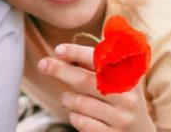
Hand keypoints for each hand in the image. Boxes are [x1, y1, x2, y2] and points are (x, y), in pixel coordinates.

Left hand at [38, 43, 155, 131]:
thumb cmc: (120, 98)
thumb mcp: (118, 77)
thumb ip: (97, 63)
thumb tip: (64, 52)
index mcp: (128, 77)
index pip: (100, 60)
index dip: (77, 53)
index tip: (59, 50)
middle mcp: (127, 97)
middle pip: (84, 80)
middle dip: (59, 70)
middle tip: (43, 64)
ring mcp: (121, 118)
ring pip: (78, 102)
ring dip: (66, 98)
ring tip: (68, 98)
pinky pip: (80, 121)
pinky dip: (73, 115)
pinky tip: (79, 114)